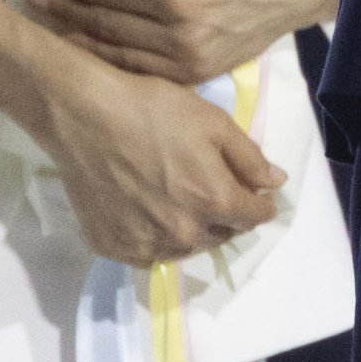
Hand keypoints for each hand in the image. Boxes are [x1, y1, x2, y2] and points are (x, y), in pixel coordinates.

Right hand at [29, 55, 286, 265]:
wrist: (85, 116)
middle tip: (212, 188)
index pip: (255, 217)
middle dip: (225, 215)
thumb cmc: (153, 110)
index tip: (256, 193)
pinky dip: (154, 237)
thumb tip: (275, 184)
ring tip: (178, 199)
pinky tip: (146, 210)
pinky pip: (147, 251)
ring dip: (191, 230)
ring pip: (184, 247)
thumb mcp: (213, 122)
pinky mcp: (113, 247)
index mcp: (215, 202)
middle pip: (221, 234)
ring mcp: (146, 245)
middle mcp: (184, 234)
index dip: (260, 203)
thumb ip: (249, 158)